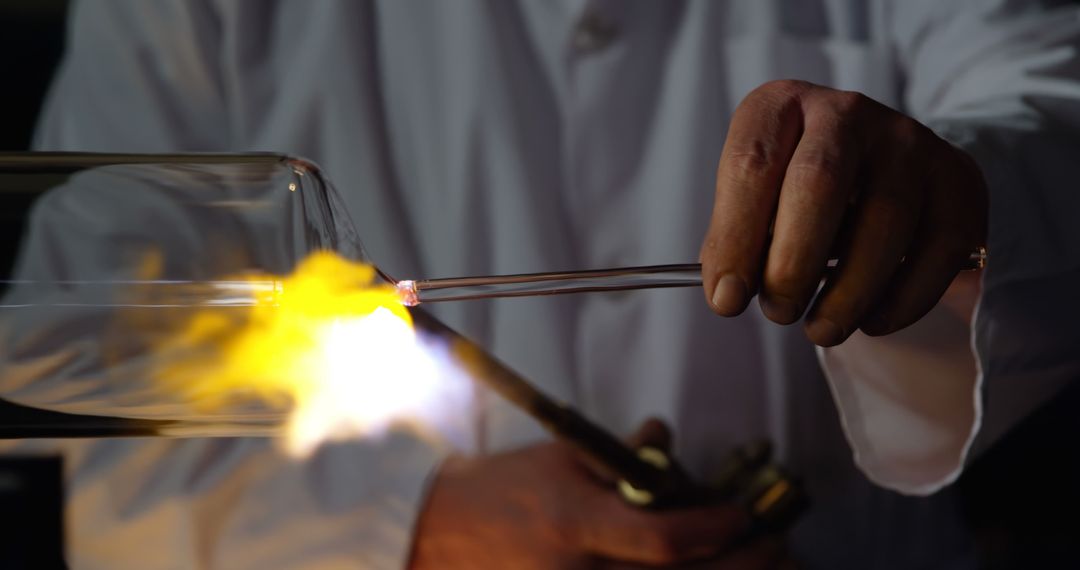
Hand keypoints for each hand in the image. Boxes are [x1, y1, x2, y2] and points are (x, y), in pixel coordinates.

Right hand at [408, 419, 790, 568]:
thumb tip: (664, 437)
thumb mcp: (560, 459)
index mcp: (576, 524)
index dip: (716, 531)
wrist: (438, 534)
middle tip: (776, 545)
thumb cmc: (499, 491)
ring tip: (759, 563)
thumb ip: (618, 456)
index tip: (744, 515)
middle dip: (743, 567)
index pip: (663, 539)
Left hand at [700, 80, 987, 345]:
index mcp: (780, 107)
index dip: (735, 239)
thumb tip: (727, 294)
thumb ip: (736, 241)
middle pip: (818, 183)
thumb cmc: (795, 194)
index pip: (751, 166)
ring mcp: (908, 140)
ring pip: (885, 220)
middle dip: (793, 263)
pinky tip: (873, 321)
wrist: (880, 169)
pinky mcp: (957, 179)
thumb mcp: (755, 202)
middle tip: (779, 313)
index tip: (727, 300)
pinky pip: (938, 247)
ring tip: (822, 330)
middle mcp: (845, 112)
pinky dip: (904, 298)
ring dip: (849, 291)